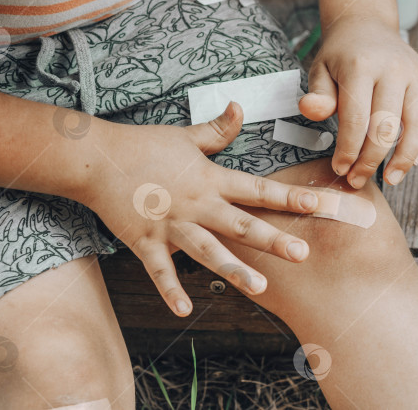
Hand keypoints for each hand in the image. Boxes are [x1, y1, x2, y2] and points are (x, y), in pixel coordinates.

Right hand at [84, 102, 318, 316]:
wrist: (98, 159)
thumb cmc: (144, 145)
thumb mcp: (185, 135)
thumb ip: (217, 129)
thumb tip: (240, 106)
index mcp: (208, 179)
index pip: (256, 188)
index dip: (288, 196)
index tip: (319, 203)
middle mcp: (195, 204)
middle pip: (240, 223)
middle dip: (272, 239)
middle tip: (303, 254)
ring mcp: (170, 225)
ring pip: (207, 250)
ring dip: (234, 269)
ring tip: (260, 287)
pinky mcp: (144, 241)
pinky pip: (160, 271)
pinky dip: (171, 290)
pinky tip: (186, 310)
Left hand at [298, 17, 417, 188]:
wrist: (367, 27)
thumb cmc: (341, 55)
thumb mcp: (320, 70)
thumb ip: (318, 95)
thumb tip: (310, 110)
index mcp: (361, 66)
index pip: (356, 118)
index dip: (349, 149)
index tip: (340, 169)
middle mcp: (394, 70)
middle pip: (387, 126)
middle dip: (371, 160)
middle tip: (357, 179)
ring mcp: (416, 76)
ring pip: (417, 125)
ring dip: (405, 158)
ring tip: (391, 179)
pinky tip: (412, 161)